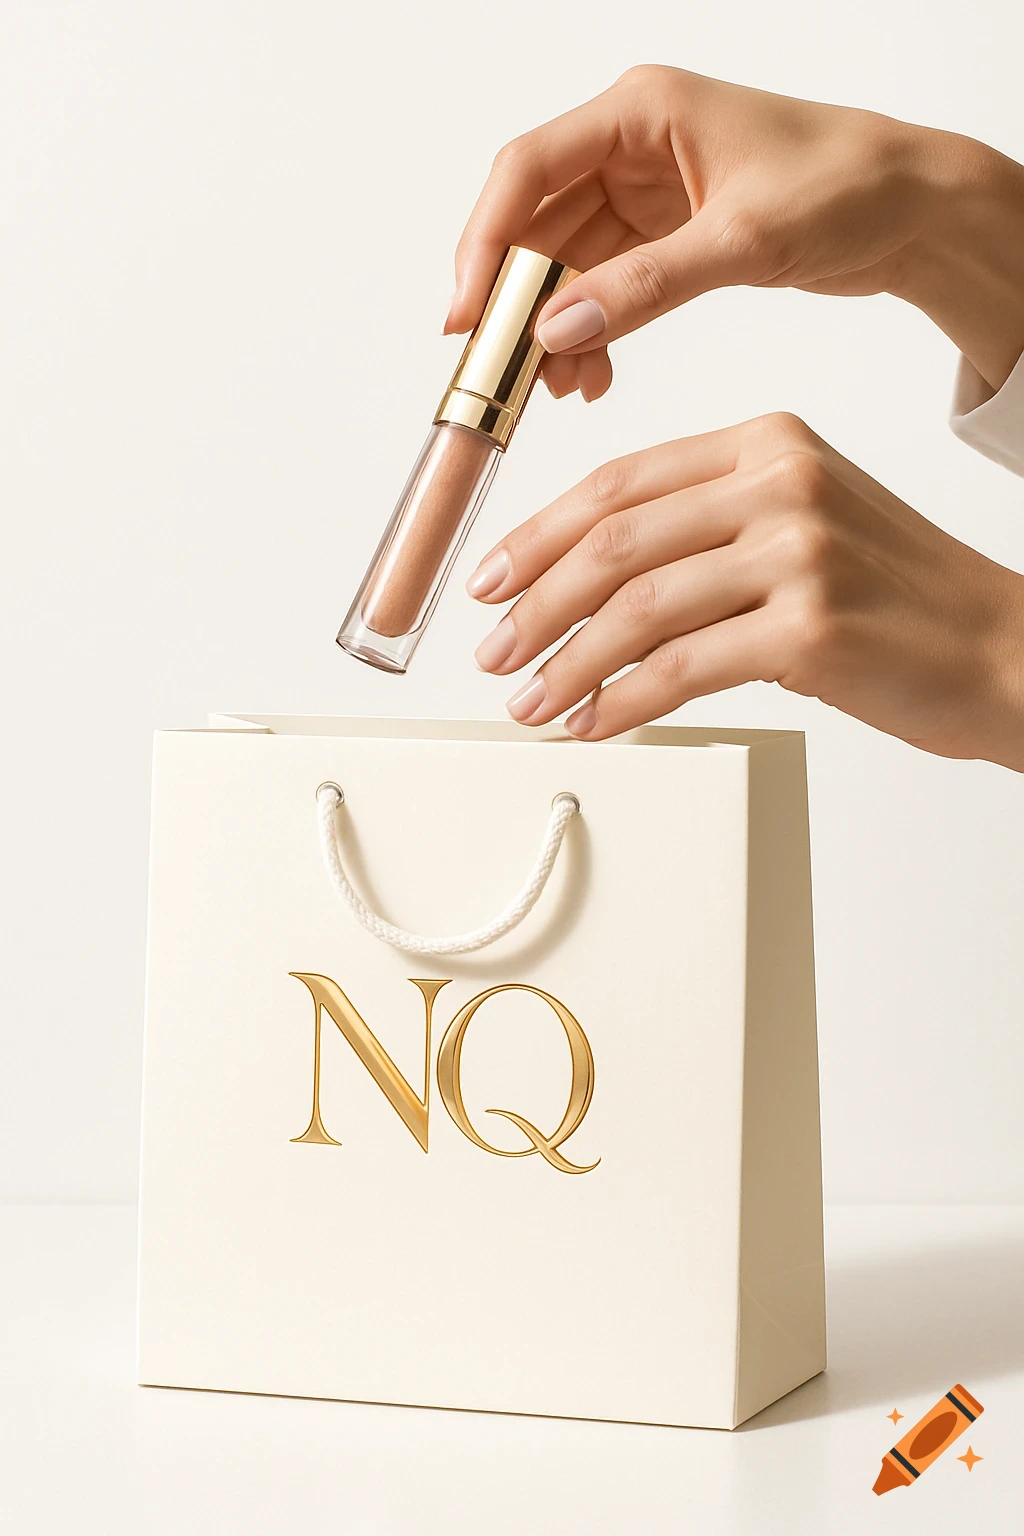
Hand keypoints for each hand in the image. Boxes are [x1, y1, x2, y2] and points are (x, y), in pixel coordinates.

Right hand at [448, 67, 1023, 399]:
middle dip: (516, 301)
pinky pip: (601, 287)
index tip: (466, 314)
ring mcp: (643, 192)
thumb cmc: (843, 188)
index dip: (485, 242)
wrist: (911, 210)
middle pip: (536, 223)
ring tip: (560, 387)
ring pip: (565, 264)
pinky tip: (593, 375)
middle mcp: (630, 146)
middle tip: (504, 370)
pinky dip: (591, 331)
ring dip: (554, 327)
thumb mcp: (740, 240)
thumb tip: (556, 329)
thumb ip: (644, 287)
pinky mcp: (662, 235)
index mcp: (640, 112)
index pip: (528, 169)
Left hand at [467, 413, 1023, 770]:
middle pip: (614, 542)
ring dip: (565, 665)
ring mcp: (797, 552)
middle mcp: (780, 484)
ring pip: (635, 610)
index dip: (538, 536)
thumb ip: (706, 530)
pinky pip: (678, 670)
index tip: (492, 579)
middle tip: (494, 651)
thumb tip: (590, 585)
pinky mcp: (809, 628)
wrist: (1001, 650)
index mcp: (767, 443)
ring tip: (531, 702)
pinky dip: (620, 703)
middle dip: (534, 606)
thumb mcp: (804, 524)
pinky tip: (593, 723)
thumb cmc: (897, 599)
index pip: (619, 481)